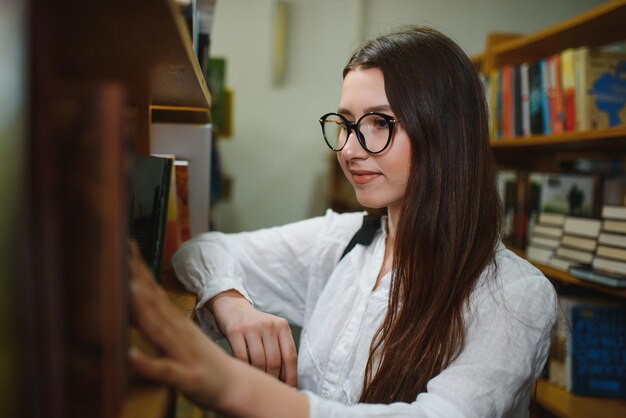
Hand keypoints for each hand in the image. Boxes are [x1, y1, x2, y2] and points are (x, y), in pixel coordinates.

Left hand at [128, 241, 233, 409]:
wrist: (238, 387)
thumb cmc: (204, 365)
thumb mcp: (181, 341)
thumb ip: (160, 325)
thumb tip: (136, 309)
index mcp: (177, 325)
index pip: (154, 292)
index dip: (139, 270)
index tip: (125, 246)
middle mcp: (179, 334)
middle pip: (155, 303)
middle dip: (137, 279)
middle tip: (122, 252)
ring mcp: (182, 354)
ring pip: (159, 329)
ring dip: (144, 309)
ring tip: (129, 289)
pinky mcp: (185, 378)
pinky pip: (164, 370)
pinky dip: (147, 363)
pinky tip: (130, 355)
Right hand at [209, 291, 297, 386]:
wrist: (234, 308)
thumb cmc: (256, 328)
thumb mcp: (273, 332)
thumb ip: (281, 350)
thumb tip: (287, 382)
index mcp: (282, 326)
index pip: (290, 356)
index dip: (291, 376)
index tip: (289, 390)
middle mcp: (269, 325)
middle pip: (275, 361)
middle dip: (274, 380)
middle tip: (270, 389)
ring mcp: (252, 327)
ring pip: (259, 361)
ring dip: (259, 376)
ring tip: (258, 383)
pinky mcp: (235, 331)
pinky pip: (242, 357)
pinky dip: (244, 369)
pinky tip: (244, 373)